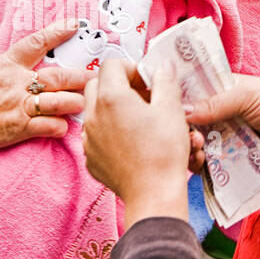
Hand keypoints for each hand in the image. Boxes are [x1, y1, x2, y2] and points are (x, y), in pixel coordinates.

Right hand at [0, 19, 89, 155]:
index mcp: (5, 65)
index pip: (36, 43)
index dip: (57, 32)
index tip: (74, 25)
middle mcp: (17, 84)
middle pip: (57, 76)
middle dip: (80, 76)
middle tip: (96, 76)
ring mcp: (19, 107)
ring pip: (58, 102)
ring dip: (75, 102)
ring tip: (87, 101)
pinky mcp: (18, 129)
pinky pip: (48, 127)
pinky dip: (60, 127)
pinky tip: (66, 125)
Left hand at [82, 59, 189, 228]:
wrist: (153, 194)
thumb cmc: (163, 152)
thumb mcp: (171, 109)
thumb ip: (165, 80)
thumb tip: (163, 66)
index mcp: (111, 97)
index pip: (111, 64)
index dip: (131, 68)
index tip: (147, 81)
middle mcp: (93, 114)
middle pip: (96, 84)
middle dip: (118, 85)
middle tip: (142, 97)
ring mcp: (88, 138)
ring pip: (94, 110)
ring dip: (112, 108)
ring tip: (138, 120)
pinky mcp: (90, 157)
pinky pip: (95, 134)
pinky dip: (109, 131)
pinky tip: (131, 141)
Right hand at [184, 74, 259, 176]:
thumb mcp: (246, 95)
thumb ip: (215, 102)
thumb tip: (182, 110)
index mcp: (219, 90)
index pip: (188, 92)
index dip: (174, 98)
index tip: (159, 102)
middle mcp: (215, 114)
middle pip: (185, 121)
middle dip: (179, 126)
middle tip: (184, 130)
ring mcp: (220, 137)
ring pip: (192, 143)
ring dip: (188, 145)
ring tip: (195, 145)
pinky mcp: (227, 160)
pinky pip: (205, 164)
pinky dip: (198, 163)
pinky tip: (199, 160)